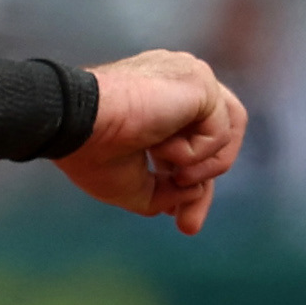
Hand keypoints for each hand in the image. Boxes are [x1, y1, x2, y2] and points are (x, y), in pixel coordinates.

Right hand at [55, 50, 246, 235]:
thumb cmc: (92, 151)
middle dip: (203, 186)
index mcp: (159, 100)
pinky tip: (161, 148)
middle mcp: (178, 83)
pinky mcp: (199, 81)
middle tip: (186, 226)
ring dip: (205, 167)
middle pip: (217, 139)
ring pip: (228, 131)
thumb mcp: (133, 184)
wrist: (76, 126)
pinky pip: (221, 129)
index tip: (181, 221)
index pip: (193, 142)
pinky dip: (196, 153)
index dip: (192, 186)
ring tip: (175, 176)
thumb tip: (193, 194)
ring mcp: (190, 77)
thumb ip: (165, 192)